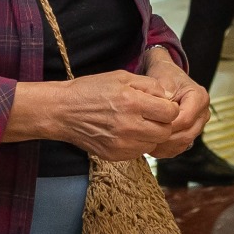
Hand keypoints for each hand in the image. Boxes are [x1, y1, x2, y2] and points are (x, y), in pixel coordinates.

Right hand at [47, 71, 183, 162]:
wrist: (62, 111)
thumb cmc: (91, 90)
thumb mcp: (121, 77)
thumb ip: (150, 85)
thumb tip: (169, 97)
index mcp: (132, 102)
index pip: (170, 112)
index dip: (169, 108)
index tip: (161, 105)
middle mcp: (128, 126)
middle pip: (165, 132)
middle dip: (163, 123)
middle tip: (152, 115)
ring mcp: (121, 144)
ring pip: (153, 144)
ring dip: (151, 135)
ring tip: (137, 123)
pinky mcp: (115, 155)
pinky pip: (139, 153)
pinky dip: (137, 143)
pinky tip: (126, 132)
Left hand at [139, 48, 210, 156]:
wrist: (167, 78)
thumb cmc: (165, 76)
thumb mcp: (162, 79)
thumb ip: (162, 96)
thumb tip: (158, 113)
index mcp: (199, 97)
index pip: (185, 119)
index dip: (167, 126)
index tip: (149, 126)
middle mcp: (202, 113)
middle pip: (186, 134)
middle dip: (165, 139)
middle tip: (145, 139)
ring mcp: (198, 125)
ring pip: (184, 143)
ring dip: (165, 146)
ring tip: (146, 143)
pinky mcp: (190, 133)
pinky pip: (180, 147)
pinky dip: (166, 149)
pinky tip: (152, 146)